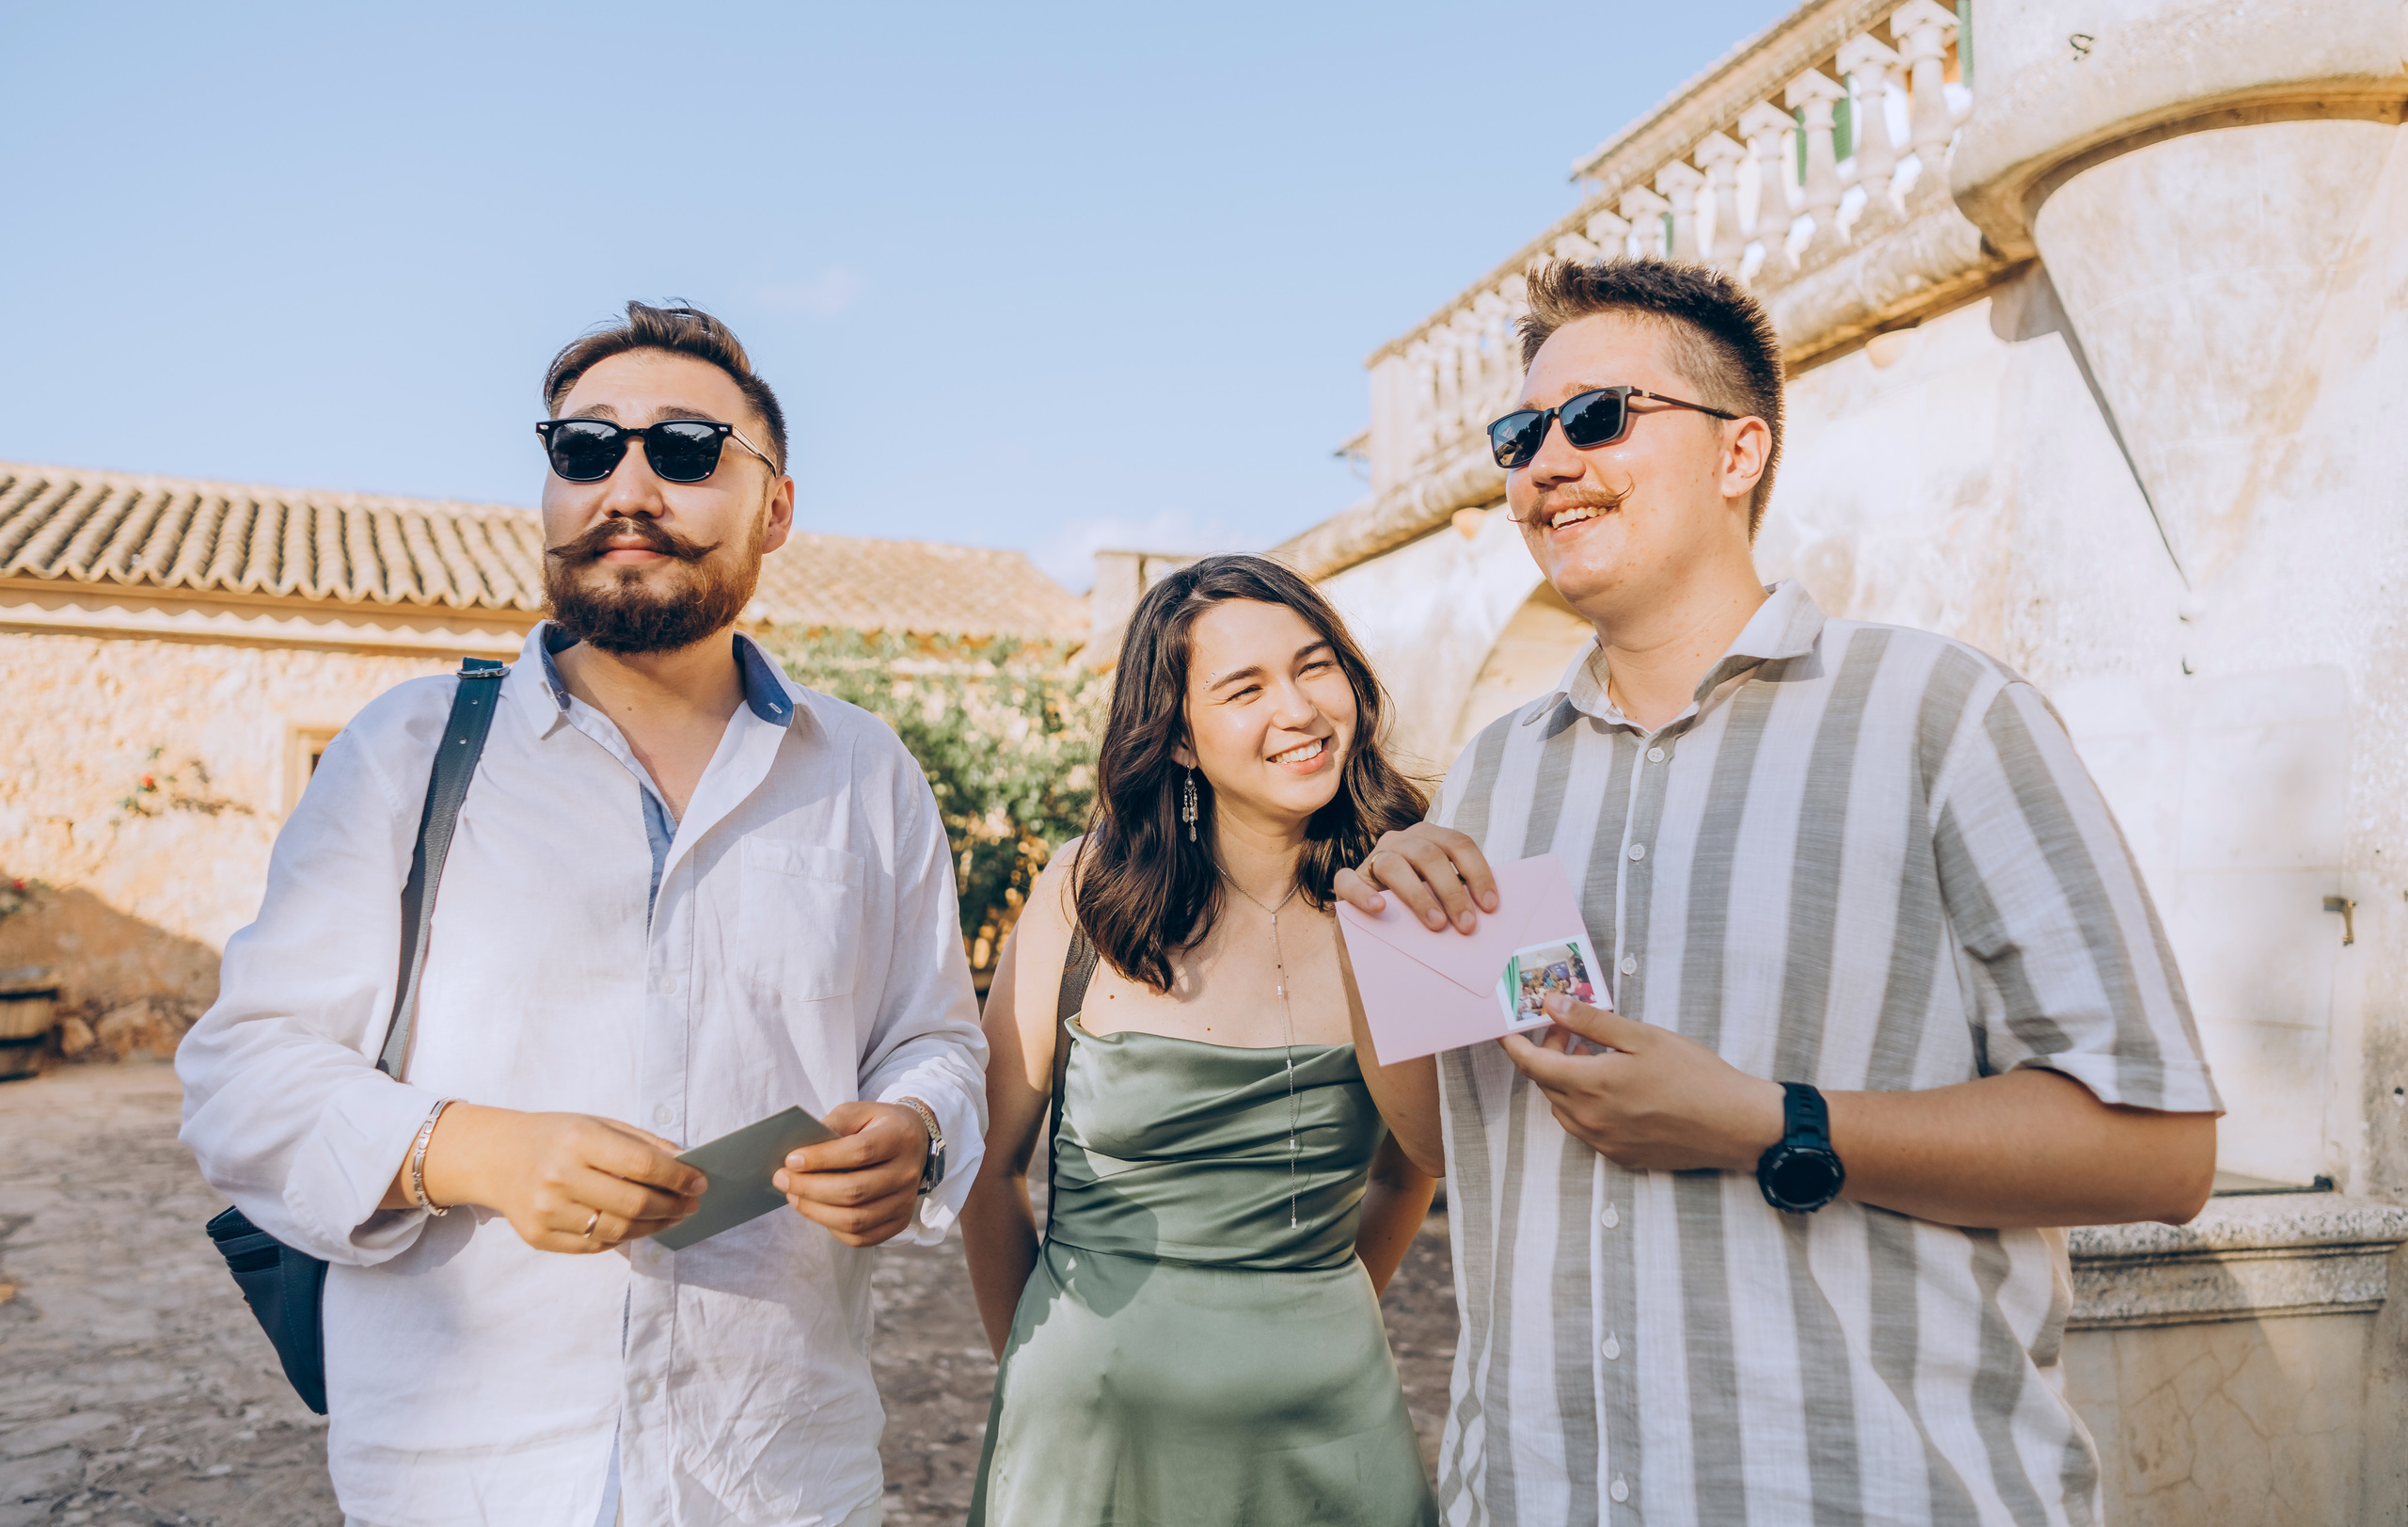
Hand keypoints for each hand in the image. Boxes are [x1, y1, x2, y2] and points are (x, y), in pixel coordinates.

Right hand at [420, 1105, 706, 1254]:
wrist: (497, 1157)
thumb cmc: (556, 1136)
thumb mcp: (598, 1124)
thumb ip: (643, 1143)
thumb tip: (686, 1165)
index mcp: (577, 1140)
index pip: (641, 1165)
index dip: (677, 1177)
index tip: (699, 1182)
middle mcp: (559, 1177)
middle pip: (633, 1203)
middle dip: (672, 1206)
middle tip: (692, 1204)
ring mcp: (546, 1211)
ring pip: (618, 1230)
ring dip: (654, 1226)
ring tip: (672, 1216)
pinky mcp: (539, 1237)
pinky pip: (595, 1246)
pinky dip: (624, 1237)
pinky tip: (638, 1225)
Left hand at [774, 1101, 928, 1247]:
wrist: (913, 1140)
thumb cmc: (877, 1125)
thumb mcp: (858, 1112)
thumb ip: (832, 1125)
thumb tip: (801, 1153)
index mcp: (899, 1138)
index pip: (860, 1153)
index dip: (822, 1159)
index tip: (791, 1160)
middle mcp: (908, 1173)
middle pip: (855, 1191)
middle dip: (810, 1188)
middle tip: (782, 1180)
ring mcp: (906, 1201)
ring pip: (855, 1219)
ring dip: (815, 1211)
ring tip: (793, 1196)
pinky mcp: (899, 1222)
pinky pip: (861, 1237)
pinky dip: (832, 1228)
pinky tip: (817, 1210)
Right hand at [1332, 822, 1499, 932]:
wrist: (1376, 925)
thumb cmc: (1418, 910)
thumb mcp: (1441, 896)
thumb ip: (1458, 896)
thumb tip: (1486, 915)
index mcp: (1429, 838)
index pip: (1459, 844)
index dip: (1478, 873)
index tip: (1490, 906)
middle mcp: (1401, 841)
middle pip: (1430, 856)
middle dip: (1452, 891)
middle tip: (1467, 925)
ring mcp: (1372, 858)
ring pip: (1394, 865)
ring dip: (1419, 896)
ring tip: (1436, 924)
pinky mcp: (1349, 880)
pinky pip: (1349, 881)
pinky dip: (1364, 894)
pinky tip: (1380, 908)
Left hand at [1499, 993, 1784, 1171]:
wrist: (1736, 1126)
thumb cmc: (1695, 1075)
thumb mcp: (1643, 1037)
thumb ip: (1592, 1022)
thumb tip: (1552, 1005)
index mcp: (1590, 1085)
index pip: (1531, 1065)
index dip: (1515, 1044)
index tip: (1509, 1027)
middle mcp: (1589, 1119)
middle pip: (1546, 1084)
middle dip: (1548, 1054)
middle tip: (1570, 1030)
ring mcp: (1603, 1142)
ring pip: (1564, 1107)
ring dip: (1567, 1080)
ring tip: (1595, 1055)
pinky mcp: (1620, 1156)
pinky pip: (1587, 1127)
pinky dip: (1586, 1103)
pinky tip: (1615, 1088)